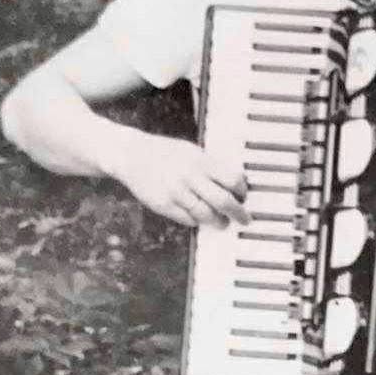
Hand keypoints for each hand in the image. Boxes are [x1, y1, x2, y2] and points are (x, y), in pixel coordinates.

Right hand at [108, 129, 249, 227]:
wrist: (131, 154)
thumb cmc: (166, 153)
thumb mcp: (192, 152)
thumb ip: (211, 166)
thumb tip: (236, 182)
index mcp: (200, 161)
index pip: (232, 179)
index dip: (241, 191)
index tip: (243, 197)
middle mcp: (189, 176)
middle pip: (223, 201)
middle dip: (238, 214)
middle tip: (244, 220)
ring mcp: (176, 192)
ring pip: (207, 215)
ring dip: (219, 222)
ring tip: (222, 223)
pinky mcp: (164, 205)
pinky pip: (189, 220)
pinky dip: (198, 221)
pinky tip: (200, 218)